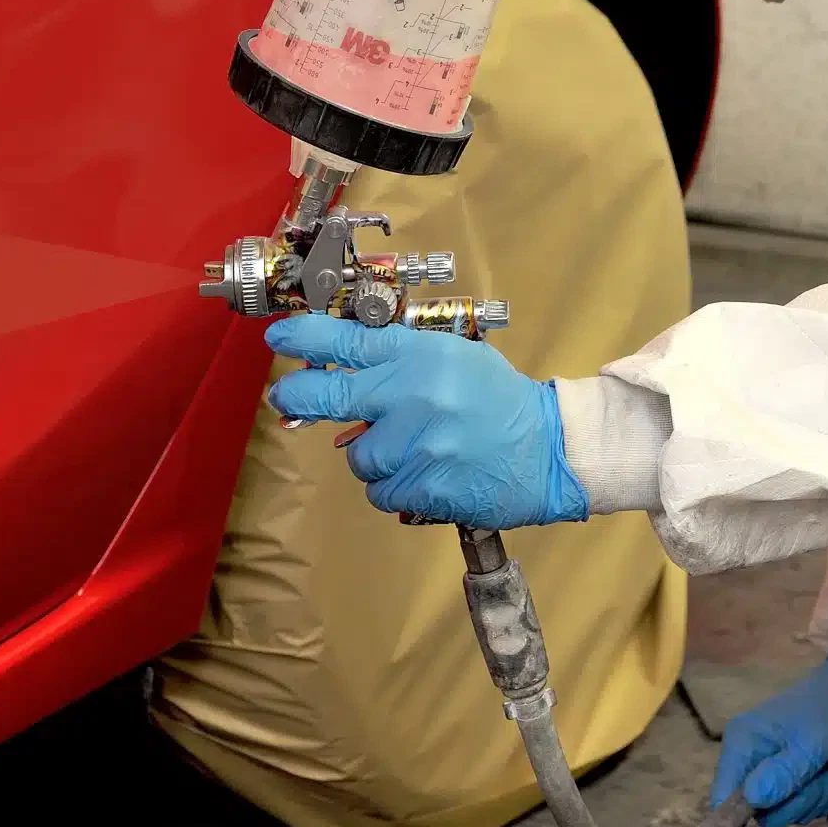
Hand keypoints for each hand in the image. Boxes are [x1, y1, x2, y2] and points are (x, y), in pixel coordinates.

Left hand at [264, 315, 589, 529]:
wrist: (549, 449)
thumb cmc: (498, 401)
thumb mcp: (454, 359)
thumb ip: (404, 359)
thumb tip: (346, 364)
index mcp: (421, 356)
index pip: (348, 341)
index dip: (304, 337)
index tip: (278, 336)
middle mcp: (413, 395)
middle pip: (330, 395)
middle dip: (299, 395)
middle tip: (286, 396)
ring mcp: (417, 443)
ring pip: (357, 455)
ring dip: (374, 456)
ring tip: (414, 450)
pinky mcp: (423, 485)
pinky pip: (381, 490)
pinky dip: (395, 487)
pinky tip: (426, 475)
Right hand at [709, 628, 827, 826]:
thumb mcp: (813, 742)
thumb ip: (783, 774)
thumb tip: (751, 801)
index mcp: (744, 742)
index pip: (725, 797)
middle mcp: (753, 758)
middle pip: (761, 812)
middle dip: (795, 801)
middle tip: (817, 773)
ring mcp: (776, 770)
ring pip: (786, 813)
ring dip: (814, 797)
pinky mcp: (797, 779)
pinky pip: (805, 808)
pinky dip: (824, 795)